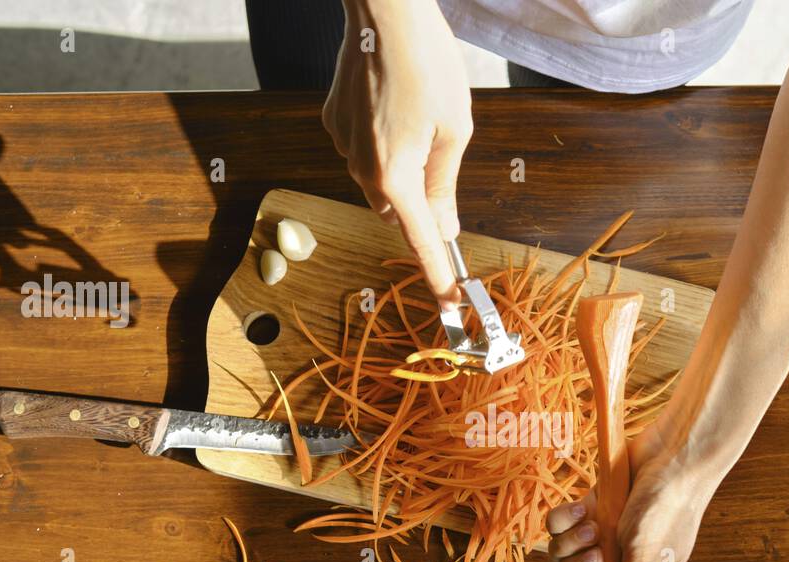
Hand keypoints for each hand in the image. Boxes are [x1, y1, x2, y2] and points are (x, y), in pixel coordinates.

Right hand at [324, 0, 471, 307]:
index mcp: (396, 175)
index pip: (421, 240)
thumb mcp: (454, 129)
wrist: (383, 10)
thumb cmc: (427, 63)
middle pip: (397, 211)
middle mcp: (361, 167)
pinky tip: (396, 106)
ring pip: (379, 182)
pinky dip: (382, 144)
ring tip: (421, 120)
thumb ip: (445, 185)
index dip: (437, 274)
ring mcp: (342, 144)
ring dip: (401, 171)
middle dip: (420, 207)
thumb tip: (444, 226)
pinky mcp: (333, 122)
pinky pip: (362, 151)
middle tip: (443, 177)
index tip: (449, 305)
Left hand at [546, 423, 719, 561]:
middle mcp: (616, 560)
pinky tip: (583, 508)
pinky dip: (564, 518)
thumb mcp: (648, 561)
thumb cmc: (668, 510)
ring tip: (593, 527)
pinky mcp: (590, 507)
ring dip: (570, 543)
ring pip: (561, 553)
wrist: (672, 454)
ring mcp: (601, 533)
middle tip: (597, 551)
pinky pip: (558, 523)